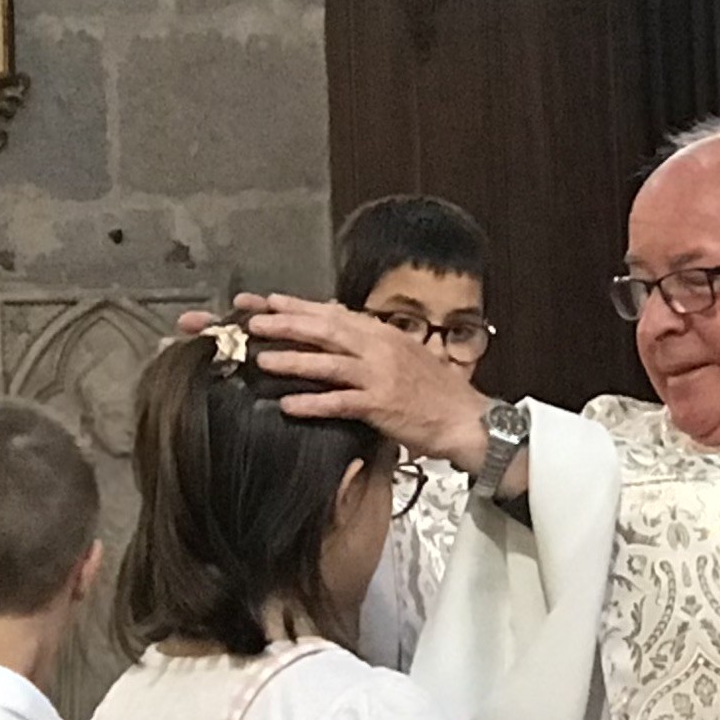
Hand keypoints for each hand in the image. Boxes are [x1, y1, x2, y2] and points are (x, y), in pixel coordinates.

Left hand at [229, 293, 494, 472]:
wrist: (466, 418)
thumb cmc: (434, 390)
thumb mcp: (402, 355)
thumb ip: (369, 343)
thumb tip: (336, 329)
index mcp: (381, 334)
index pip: (332, 313)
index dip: (297, 306)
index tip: (265, 301)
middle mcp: (378, 348)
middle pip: (325, 330)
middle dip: (286, 324)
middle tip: (253, 322)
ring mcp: (379, 376)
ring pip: (327, 363)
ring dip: (293, 360)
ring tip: (262, 359)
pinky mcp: (381, 405)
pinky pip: (340, 402)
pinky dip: (313, 403)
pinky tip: (289, 405)